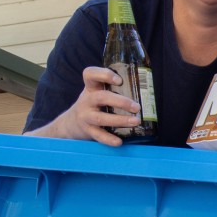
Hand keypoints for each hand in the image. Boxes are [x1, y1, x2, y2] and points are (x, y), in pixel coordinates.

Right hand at [24, 66, 141, 145]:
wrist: (70, 123)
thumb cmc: (92, 105)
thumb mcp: (97, 93)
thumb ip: (113, 90)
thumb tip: (146, 90)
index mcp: (91, 88)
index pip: (90, 74)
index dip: (104, 75)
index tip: (119, 80)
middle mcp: (86, 100)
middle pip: (101, 97)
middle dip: (120, 102)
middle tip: (137, 107)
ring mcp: (85, 116)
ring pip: (101, 118)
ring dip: (120, 120)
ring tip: (136, 121)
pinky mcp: (87, 130)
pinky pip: (98, 135)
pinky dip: (109, 139)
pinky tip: (119, 142)